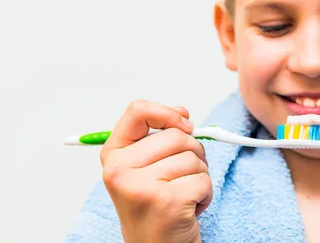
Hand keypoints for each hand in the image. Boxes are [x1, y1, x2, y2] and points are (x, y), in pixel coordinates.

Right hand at [100, 100, 211, 242]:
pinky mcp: (167, 201)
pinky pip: (204, 180)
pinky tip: (188, 209)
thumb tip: (183, 113)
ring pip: (193, 158)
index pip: (137, 111)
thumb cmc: (156, 207)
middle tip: (181, 178)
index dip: (166, 113)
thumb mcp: (147, 168)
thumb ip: (160, 137)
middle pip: (176, 135)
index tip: (183, 124)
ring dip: (199, 177)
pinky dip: (205, 195)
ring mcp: (141, 186)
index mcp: (113, 156)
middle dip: (192, 154)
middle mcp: (119, 170)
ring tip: (182, 196)